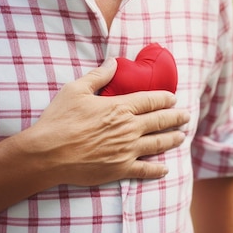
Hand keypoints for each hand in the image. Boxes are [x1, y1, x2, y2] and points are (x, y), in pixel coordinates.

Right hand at [17, 59, 188, 186]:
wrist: (47, 154)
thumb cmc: (59, 120)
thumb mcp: (75, 89)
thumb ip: (98, 75)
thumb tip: (113, 61)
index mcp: (120, 107)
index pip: (151, 100)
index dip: (166, 98)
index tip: (173, 98)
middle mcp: (129, 128)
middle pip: (161, 121)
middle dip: (176, 118)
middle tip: (186, 116)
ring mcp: (126, 150)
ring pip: (158, 144)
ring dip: (172, 140)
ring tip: (181, 137)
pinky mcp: (120, 169)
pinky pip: (145, 170)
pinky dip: (157, 170)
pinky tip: (165, 169)